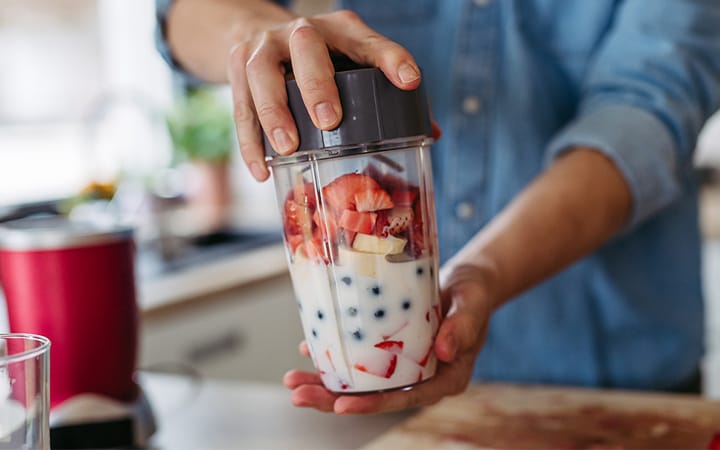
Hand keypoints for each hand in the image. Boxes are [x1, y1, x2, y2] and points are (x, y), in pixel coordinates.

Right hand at [226, 10, 421, 181]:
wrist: (258, 34)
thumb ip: (386, 93)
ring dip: (274, 112)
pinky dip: (250, 141)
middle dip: (317, 84)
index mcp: (340, 31)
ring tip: (288, 147)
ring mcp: (264, 47)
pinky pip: (240, 105)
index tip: (409, 82)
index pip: (369, 41)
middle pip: (306, 47)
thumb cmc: (321, 59)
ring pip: (263, 74)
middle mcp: (301, 32)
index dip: (391, 59)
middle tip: (329, 121)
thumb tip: (430, 134)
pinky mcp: (237, 68)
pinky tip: (263, 169)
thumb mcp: (353, 61)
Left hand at [283, 264, 495, 413]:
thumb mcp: (473, 306)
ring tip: (292, 380)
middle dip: (332, 399)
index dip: (372, 404)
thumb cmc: (474, 294)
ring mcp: (402, 365)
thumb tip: (446, 352)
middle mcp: (419, 377)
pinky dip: (334, 355)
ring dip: (325, 382)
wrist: (467, 281)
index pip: (405, 399)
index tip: (341, 405)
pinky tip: (309, 350)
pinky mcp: (389, 348)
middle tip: (298, 395)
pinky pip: (359, 358)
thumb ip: (463, 327)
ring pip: (360, 381)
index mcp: (444, 378)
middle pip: (374, 396)